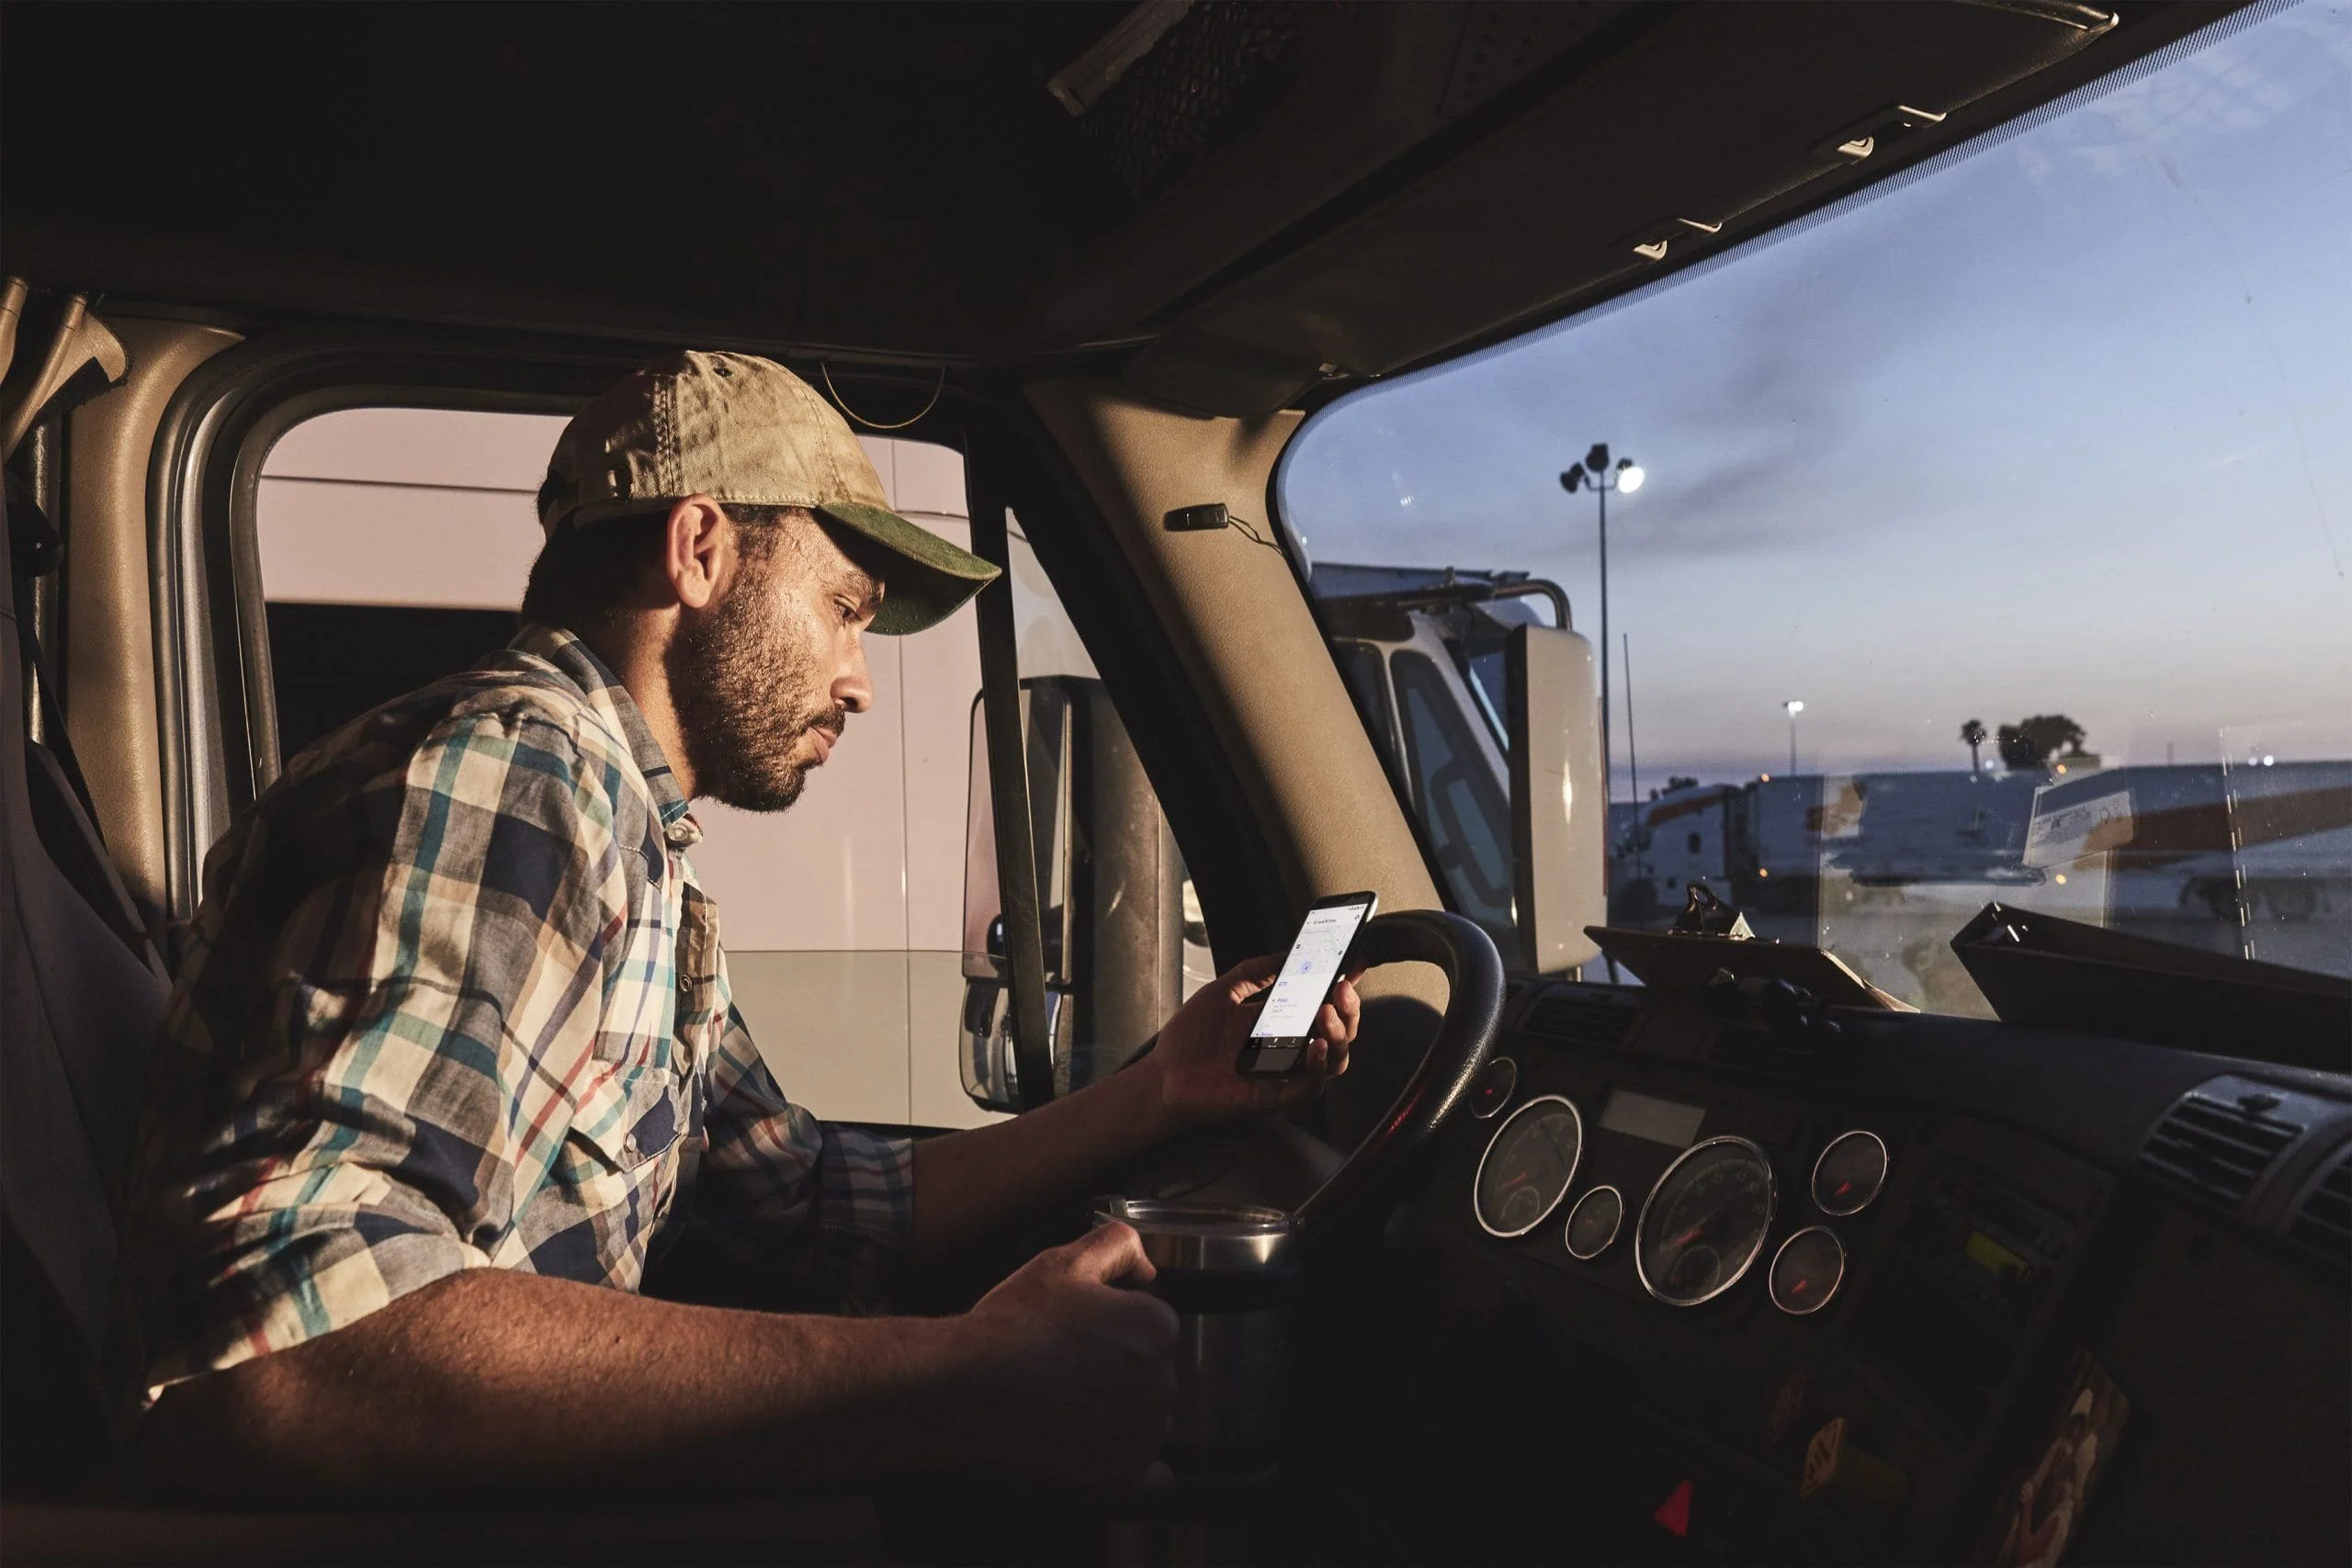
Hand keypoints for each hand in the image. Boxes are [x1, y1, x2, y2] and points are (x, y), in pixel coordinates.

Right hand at [963, 1223, 1179, 1483]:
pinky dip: (1138, 1466)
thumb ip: (1115, 1246)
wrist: (969, 1389)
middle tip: (1071, 1365)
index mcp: (1156, 1328)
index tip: (1085, 1332)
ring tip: (1071, 1403)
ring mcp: (1143, 1433)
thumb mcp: (1063, 1263)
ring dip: (1124, 1414)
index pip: (1154, 1326)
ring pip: (1149, 1420)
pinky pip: (1152, 1475)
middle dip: (1122, 1370)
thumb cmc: (1013, 1326)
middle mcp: (1161, 1383)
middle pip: (1154, 1374)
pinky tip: (1108, 1449)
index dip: (1118, 1326)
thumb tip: (1144, 1263)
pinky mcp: (1122, 1475)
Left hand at [1145, 954, 1361, 1128]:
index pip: (1322, 1004)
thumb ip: (1255, 971)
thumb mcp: (1223, 991)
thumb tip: (1287, 953)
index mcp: (1279, 1022)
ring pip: (1334, 1059)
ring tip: (1326, 1013)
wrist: (1163, 1075)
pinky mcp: (1276, 1095)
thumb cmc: (1189, 1039)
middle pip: (1339, 1031)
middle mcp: (1288, 1047)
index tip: (1354, 965)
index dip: (1343, 987)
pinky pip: (1310, 1088)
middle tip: (1341, 988)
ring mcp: (1285, 1072)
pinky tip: (1314, 1047)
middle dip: (1349, 1008)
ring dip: (1339, 1034)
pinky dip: (1319, 1068)